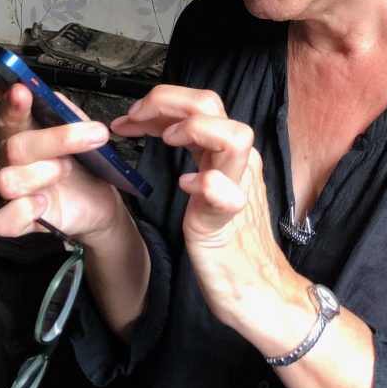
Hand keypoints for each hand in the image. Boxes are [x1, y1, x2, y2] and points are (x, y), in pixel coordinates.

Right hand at [0, 77, 125, 246]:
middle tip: (94, 135)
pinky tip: (43, 202)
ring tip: (67, 170)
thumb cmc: (85, 161)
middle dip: (57, 139)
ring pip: (8, 180)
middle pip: (15, 146)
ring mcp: (14, 190)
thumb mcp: (81, 129)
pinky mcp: (20, 219)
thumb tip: (44, 92)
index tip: (22, 91)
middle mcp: (11, 160)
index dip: (11, 104)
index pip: (7, 115)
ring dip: (45, 173)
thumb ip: (63, 110)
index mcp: (22, 133)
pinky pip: (3, 221)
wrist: (101, 198)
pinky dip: (23, 210)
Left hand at [112, 85, 304, 340]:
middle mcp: (237, 164)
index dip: (162, 101)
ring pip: (234, 137)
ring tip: (166, 141)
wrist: (254, 286)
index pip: (200, 104)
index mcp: (228, 154)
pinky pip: (228, 196)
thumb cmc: (228, 241)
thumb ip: (196, 152)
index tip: (132, 116)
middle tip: (136, 118)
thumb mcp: (206, 183)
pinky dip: (208, 184)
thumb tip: (165, 124)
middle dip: (167, 101)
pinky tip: (186, 185)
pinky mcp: (228, 222)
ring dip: (194, 128)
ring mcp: (238, 189)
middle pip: (212, 104)